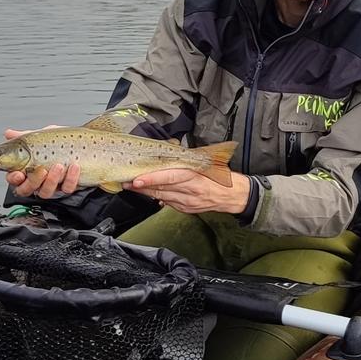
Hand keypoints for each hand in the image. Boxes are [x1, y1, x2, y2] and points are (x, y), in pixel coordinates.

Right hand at [2, 127, 80, 197]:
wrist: (85, 142)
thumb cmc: (61, 141)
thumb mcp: (42, 136)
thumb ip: (25, 136)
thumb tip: (9, 133)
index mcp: (27, 168)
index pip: (14, 179)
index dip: (14, 178)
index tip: (19, 173)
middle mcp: (38, 180)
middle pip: (27, 190)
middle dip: (33, 181)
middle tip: (41, 170)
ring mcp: (52, 185)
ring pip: (46, 192)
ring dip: (52, 180)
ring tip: (59, 166)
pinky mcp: (67, 186)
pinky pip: (67, 189)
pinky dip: (71, 179)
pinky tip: (74, 167)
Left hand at [128, 168, 250, 214]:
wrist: (234, 196)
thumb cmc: (220, 176)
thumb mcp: (207, 163)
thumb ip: (188, 159)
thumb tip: (169, 150)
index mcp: (195, 177)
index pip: (169, 178)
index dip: (151, 179)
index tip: (137, 179)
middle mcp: (190, 191)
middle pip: (161, 189)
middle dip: (142, 186)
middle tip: (126, 181)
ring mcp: (187, 202)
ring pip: (161, 197)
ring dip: (145, 192)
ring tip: (131, 186)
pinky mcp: (186, 209)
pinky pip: (168, 203)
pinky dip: (157, 197)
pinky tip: (148, 193)